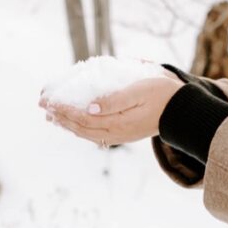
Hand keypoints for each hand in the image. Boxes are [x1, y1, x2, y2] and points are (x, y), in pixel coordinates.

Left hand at [40, 71, 178, 149]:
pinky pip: (97, 134)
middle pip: (81, 128)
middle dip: (61, 117)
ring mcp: (121, 135)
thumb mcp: (139, 92)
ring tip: (52, 117)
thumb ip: (114, 101)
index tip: (50, 101)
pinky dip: (81, 128)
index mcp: (118, 122)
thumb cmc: (162, 95)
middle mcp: (117, 132)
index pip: (84, 118)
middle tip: (43, 107)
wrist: (183, 111)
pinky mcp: (125, 133)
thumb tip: (89, 108)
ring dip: (68, 124)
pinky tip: (76, 123)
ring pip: (88, 133)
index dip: (65, 110)